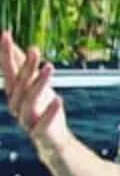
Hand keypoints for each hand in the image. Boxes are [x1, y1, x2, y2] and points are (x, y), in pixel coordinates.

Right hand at [2, 31, 69, 153]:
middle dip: (25, 65)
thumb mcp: (33, 86)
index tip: (5, 34)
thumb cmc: (42, 109)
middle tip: (34, 49)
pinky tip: (58, 98)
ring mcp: (27, 119)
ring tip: (49, 67)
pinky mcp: (40, 132)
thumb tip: (11, 42)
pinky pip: (44, 121)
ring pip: (30, 100)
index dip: (6, 53)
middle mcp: (16, 104)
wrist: (51, 141)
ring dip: (40, 82)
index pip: (8, 69)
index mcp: (14, 92)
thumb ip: (22, 66)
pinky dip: (51, 111)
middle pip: (19, 83)